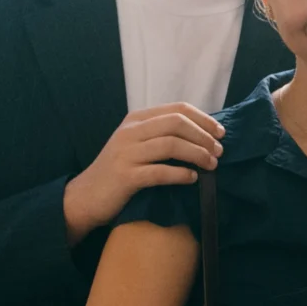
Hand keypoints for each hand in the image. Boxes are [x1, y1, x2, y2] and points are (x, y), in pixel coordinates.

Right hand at [63, 102, 222, 242]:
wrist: (86, 196)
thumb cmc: (119, 171)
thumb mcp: (137, 145)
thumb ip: (161, 135)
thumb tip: (202, 135)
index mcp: (135, 119)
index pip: (177, 109)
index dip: (204, 119)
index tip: (221, 132)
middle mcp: (130, 131)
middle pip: (177, 123)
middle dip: (204, 136)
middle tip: (219, 151)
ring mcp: (126, 153)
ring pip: (171, 145)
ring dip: (198, 154)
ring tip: (212, 165)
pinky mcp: (126, 176)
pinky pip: (161, 172)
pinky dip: (181, 174)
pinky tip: (192, 179)